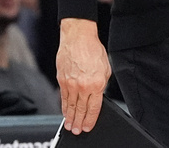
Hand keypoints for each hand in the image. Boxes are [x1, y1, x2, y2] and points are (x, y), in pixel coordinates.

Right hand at [56, 18, 110, 134]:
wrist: (78, 38)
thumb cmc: (93, 50)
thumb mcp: (106, 68)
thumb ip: (102, 84)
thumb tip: (98, 95)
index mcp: (97, 83)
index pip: (94, 107)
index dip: (90, 119)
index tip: (88, 127)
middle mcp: (82, 86)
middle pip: (81, 109)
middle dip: (79, 122)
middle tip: (77, 131)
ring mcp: (71, 84)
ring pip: (70, 105)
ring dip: (70, 117)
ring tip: (70, 126)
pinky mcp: (62, 80)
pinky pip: (63, 98)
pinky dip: (63, 107)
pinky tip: (64, 113)